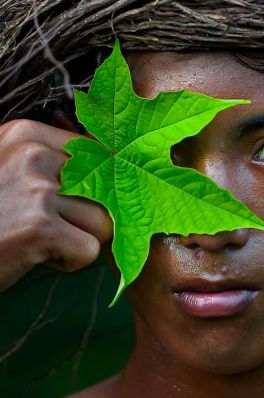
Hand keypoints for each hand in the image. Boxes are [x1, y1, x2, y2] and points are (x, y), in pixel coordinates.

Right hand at [0, 119, 112, 290]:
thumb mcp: (10, 169)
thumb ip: (51, 159)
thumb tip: (119, 159)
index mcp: (25, 134)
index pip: (98, 153)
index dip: (93, 185)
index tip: (59, 200)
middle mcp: (32, 154)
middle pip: (107, 186)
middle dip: (85, 215)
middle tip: (43, 225)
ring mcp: (37, 189)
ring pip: (104, 221)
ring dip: (77, 239)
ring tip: (35, 240)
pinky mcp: (40, 227)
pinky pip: (90, 250)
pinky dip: (67, 262)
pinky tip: (32, 255)